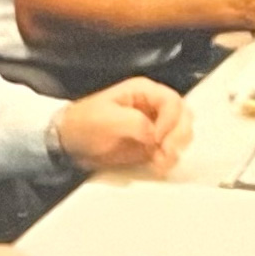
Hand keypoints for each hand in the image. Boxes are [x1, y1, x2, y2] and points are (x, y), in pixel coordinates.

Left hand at [58, 77, 192, 173]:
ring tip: (160, 159)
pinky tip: (157, 164)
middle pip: (184, 116)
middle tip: (166, 150)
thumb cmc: (84, 124)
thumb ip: (135, 122)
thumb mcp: (106, 118)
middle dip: (178, 135)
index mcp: (143, 91)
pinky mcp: (151, 144)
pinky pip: (171, 149)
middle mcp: (153, 106)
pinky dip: (169, 158)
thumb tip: (154, 135)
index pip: (172, 101)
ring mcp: (154, 125)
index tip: (158, 138)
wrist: (70, 144)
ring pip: (182, 132)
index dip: (171, 120)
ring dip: (176, 147)